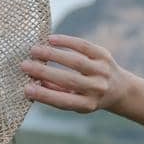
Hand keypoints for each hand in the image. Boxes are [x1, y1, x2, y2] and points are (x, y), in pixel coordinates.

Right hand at [21, 34, 135, 113]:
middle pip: (68, 80)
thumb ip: (55, 92)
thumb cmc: (88, 95)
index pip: (63, 101)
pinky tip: (51, 39)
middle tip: (24, 65)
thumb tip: (31, 82)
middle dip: (44, 72)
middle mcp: (97, 88)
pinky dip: (66, 41)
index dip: (44, 96)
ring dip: (53, 54)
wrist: (120, 89)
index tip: (25, 88)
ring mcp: (102, 71)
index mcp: (88, 104)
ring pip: (75, 61)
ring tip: (34, 50)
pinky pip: (83, 46)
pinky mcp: (104, 56)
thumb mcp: (74, 101)